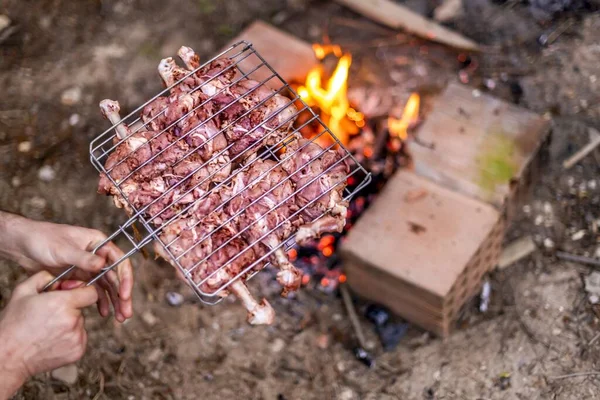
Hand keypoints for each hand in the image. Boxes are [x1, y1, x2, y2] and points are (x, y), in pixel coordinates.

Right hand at [0, 272, 97, 397]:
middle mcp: (73, 320)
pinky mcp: (78, 352)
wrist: (7, 357)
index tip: (72, 294)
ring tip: (48, 329)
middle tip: (50, 315)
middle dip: (70, 308)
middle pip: (82, 308)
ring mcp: (76, 338)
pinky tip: (52, 340)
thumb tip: (60, 277)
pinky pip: (79, 338)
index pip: (91, 292)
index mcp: (62, 303)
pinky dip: (70, 337)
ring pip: (80, 323)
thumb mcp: (22, 292)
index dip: (82, 291)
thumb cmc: (13, 324)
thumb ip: (44, 277)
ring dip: (69, 323)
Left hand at [1, 214, 132, 321]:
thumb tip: (102, 265)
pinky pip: (94, 291)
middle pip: (116, 277)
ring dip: (114, 301)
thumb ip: (83, 258)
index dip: (125, 278)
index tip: (125, 295)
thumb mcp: (63, 249)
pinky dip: (100, 302)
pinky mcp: (80, 277)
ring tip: (120, 318)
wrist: (24, 245)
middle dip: (122, 296)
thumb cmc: (43, 239)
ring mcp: (90, 267)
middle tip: (126, 313)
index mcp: (98, 243)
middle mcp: (98, 255)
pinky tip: (103, 313)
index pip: (119, 261)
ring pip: (108, 286)